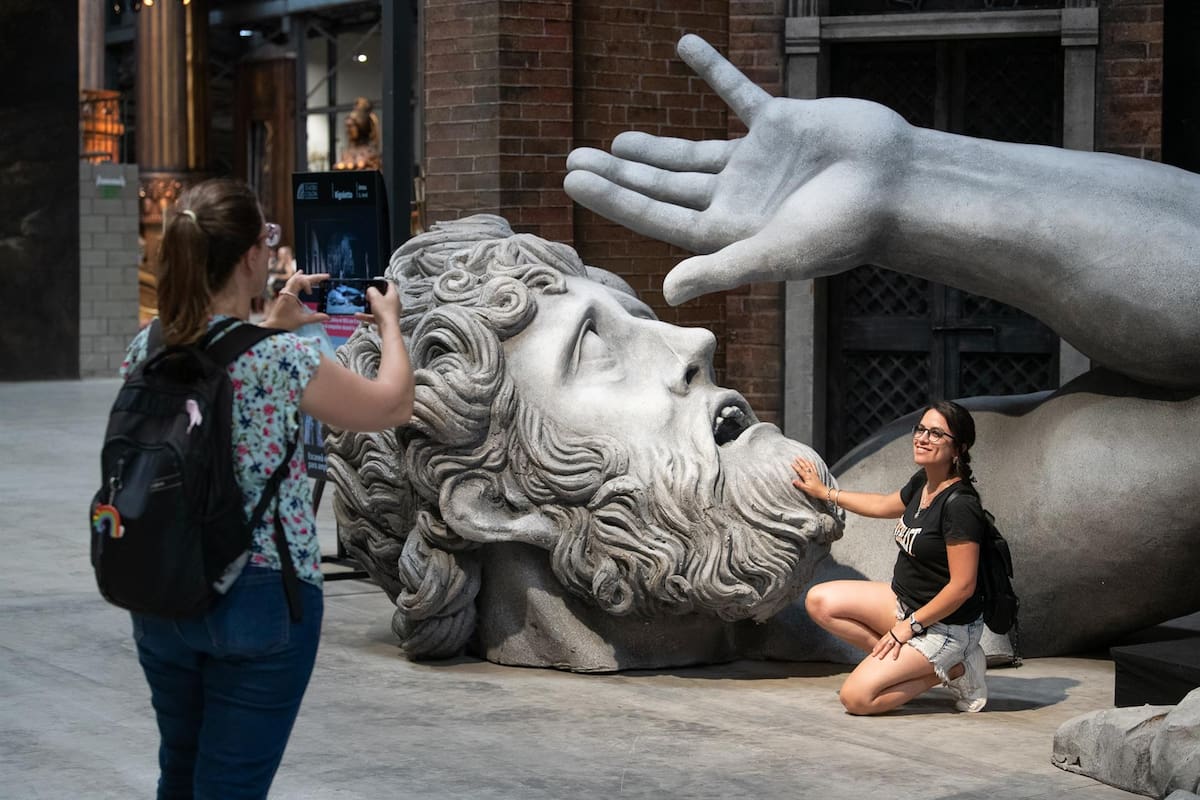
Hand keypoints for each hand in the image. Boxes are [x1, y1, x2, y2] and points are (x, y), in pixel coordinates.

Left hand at [266, 271, 330, 330]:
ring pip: (295, 279)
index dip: (308, 283)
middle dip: (313, 277)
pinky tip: (299, 275)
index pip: (301, 281)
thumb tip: (327, 317)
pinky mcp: (284, 295)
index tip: (311, 293)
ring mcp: (284, 292)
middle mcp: (286, 291)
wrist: (273, 326)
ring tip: (315, 275)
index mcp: (290, 295)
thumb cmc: (285, 323)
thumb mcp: (302, 320)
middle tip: (325, 276)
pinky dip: (298, 278)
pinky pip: (291, 282)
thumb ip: (315, 318)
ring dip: (306, 277)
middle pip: (300, 278)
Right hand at [354, 280, 400, 326]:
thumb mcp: (375, 297)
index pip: (390, 284)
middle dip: (374, 295)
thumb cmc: (384, 311)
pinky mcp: (387, 319)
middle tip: (367, 295)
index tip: (374, 282)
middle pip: (384, 296)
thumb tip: (370, 290)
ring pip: (379, 306)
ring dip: (369, 306)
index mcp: (394, 294)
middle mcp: (394, 302)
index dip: (382, 282)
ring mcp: (391, 311)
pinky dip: (368, 315)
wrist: (388, 329)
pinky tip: (358, 315)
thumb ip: (371, 290)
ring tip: (362, 305)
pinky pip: (376, 316)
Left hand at [564, 34, 911, 304]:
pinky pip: (739, 92)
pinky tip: (684, 48)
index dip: (614, 199)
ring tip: (616, 142)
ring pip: (693, 152)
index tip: (575, 180)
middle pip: (665, 187)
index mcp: (730, 232)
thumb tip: (668, 290)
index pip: (658, 216)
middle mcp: (737, 199)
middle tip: (575, 161)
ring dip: (654, 147)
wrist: (899, 184)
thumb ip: (722, 268)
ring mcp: (757, 162)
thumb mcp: (777, 253)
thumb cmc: (844, 228)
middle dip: (621, 176)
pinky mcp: (781, 124)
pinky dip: (714, 70)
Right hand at [790, 457, 827, 499]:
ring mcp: (814, 474)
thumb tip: (793, 481)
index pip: (800, 470)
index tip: (791, 463)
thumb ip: (799, 484)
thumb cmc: (815, 491)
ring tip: (802, 457)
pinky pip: (814, 467)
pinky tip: (811, 461)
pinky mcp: (816, 475)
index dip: (795, 467)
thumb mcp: (806, 489)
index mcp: (807, 477)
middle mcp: (811, 474)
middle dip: (800, 461)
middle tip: (796, 457)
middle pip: (804, 466)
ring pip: (809, 465)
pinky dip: (812, 463)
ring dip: (805, 461)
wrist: (823, 492)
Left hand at [870, 623, 909, 660]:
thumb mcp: (898, 629)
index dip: (877, 645)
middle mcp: (891, 635)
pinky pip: (897, 647)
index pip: (882, 640)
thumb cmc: (905, 625)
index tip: (874, 650)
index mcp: (890, 633)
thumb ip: (895, 632)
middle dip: (877, 650)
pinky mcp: (901, 640)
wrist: (910, 623)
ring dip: (883, 652)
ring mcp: (895, 637)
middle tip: (872, 655)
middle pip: (882, 643)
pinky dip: (895, 652)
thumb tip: (894, 634)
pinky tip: (893, 658)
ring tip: (879, 658)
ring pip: (887, 646)